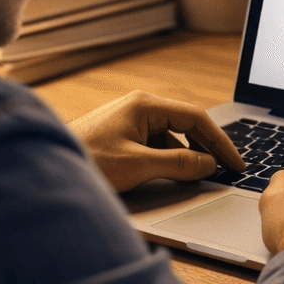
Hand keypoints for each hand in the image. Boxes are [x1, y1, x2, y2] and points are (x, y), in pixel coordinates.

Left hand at [69, 90, 244, 192]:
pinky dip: (168, 159)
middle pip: (186, 125)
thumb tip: (208, 165)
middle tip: (226, 170)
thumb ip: (178, 164)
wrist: (47, 166)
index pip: (196, 118)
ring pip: (171, 137)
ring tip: (198, 178)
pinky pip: (155, 144)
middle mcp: (139, 107)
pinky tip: (171, 177)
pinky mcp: (121, 134)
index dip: (220, 142)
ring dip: (185, 157)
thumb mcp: (138, 165)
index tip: (236, 163)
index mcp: (145, 105)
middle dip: (206, 148)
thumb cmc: (88, 160)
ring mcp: (129, 120)